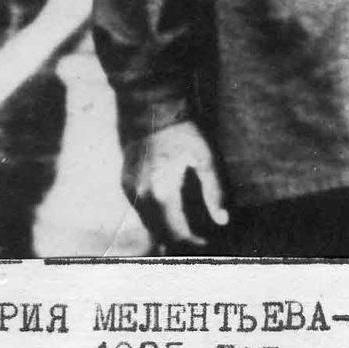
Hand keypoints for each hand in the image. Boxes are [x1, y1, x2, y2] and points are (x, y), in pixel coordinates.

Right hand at [122, 122, 228, 248]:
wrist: (152, 104)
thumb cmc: (183, 129)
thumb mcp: (205, 157)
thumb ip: (214, 191)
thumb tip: (223, 220)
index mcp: (160, 192)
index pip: (177, 232)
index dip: (193, 242)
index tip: (208, 243)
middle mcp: (140, 196)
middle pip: (159, 234)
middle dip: (179, 241)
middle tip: (199, 240)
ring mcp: (130, 189)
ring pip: (147, 224)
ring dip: (165, 231)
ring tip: (187, 230)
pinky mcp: (125, 182)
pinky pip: (140, 210)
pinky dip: (154, 217)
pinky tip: (169, 213)